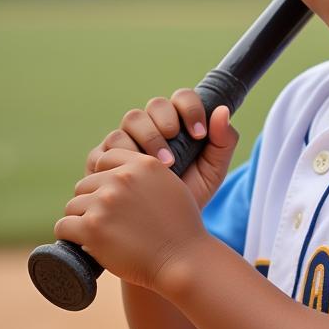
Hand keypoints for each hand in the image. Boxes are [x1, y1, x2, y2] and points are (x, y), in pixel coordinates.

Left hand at [55, 148, 208, 291]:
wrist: (182, 260)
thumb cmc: (180, 229)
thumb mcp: (170, 186)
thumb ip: (145, 176)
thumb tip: (118, 175)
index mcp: (142, 164)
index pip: (105, 159)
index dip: (104, 178)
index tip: (110, 197)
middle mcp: (122, 178)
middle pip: (85, 185)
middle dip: (92, 202)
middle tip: (107, 223)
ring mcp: (105, 202)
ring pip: (73, 206)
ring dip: (81, 220)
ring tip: (99, 236)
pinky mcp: (92, 227)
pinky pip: (64, 227)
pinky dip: (69, 237)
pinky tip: (83, 244)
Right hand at [86, 92, 238, 208]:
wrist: (166, 230)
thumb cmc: (190, 195)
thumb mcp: (213, 171)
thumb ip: (223, 141)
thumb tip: (222, 110)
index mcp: (177, 123)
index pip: (181, 98)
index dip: (190, 109)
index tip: (200, 134)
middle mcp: (150, 127)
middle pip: (154, 105)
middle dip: (167, 122)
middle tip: (178, 145)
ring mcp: (127, 140)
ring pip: (131, 120)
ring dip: (149, 138)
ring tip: (164, 165)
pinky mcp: (104, 159)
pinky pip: (109, 146)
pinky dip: (124, 156)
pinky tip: (137, 175)